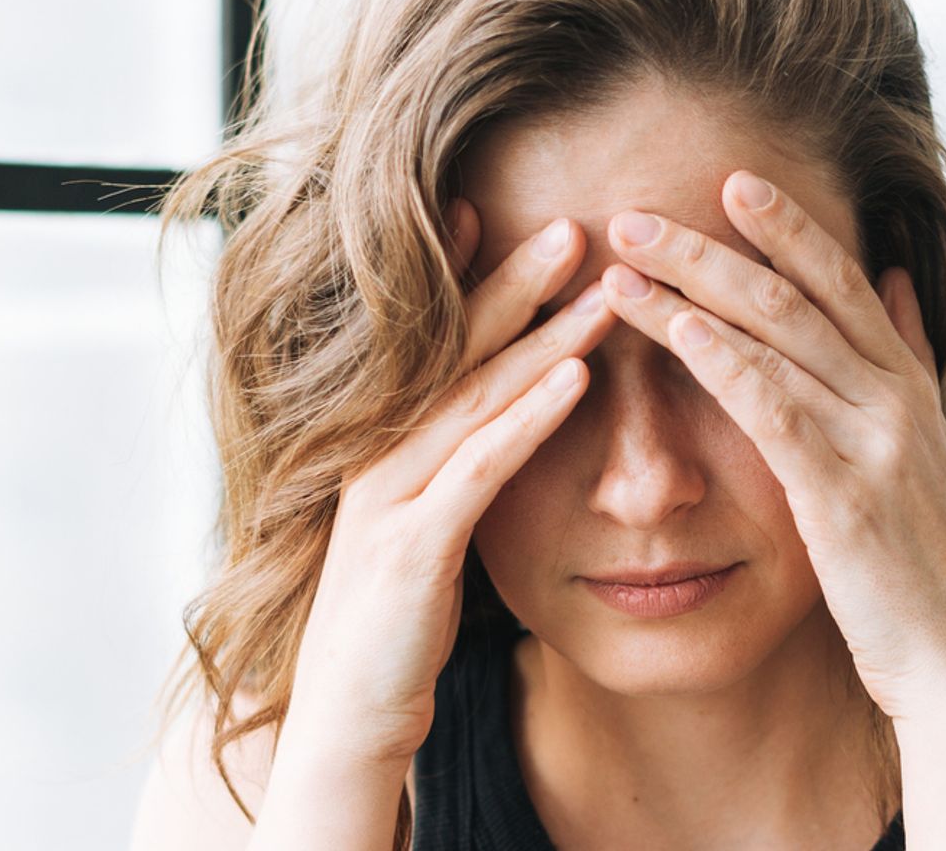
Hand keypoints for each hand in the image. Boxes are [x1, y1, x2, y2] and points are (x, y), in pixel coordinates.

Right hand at [285, 201, 615, 767]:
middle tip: (577, 224)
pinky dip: (530, 416)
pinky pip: (481, 466)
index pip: (436, 349)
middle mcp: (376, 457)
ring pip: (474, 395)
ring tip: (598, 281)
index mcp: (382, 450)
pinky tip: (577, 377)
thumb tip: (498, 432)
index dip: (474, 281)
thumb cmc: (397, 633)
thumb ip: (452, 480)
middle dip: (515, 282)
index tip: (512, 216)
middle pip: (454, 351)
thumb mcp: (425, 539)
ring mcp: (388, 498)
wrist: (347, 729)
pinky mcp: (410, 548)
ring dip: (541, 332)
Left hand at [597, 169, 945, 721]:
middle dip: (709, 245)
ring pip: (774, 334)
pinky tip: (674, 327)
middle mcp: (891, 397)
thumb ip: (901, 358)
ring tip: (624, 257)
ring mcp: (870, 440)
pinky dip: (721, 358)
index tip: (732, 180)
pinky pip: (773, 406)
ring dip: (691, 287)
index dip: (787, 226)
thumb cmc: (927, 565)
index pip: (840, 280)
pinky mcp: (841, 494)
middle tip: (636, 211)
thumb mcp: (923, 450)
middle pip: (793, 291)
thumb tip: (889, 277)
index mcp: (905, 386)